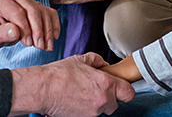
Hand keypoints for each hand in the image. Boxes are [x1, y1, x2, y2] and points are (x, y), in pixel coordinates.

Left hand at [0, 0, 60, 54]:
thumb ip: (1, 34)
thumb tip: (15, 31)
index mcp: (1, 0)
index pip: (18, 12)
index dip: (25, 29)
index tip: (28, 43)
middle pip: (33, 11)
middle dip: (38, 30)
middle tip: (40, 46)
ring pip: (43, 12)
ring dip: (47, 31)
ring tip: (46, 46)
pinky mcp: (36, 5)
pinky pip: (50, 13)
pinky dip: (54, 25)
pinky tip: (54, 38)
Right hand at [11, 53, 135, 116]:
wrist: (42, 89)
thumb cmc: (58, 74)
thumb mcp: (80, 60)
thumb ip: (96, 61)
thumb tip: (103, 64)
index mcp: (105, 84)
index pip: (129, 93)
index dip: (125, 90)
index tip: (119, 87)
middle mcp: (102, 100)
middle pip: (116, 104)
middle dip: (108, 97)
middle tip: (96, 89)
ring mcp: (93, 113)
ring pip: (102, 110)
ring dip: (97, 104)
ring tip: (82, 94)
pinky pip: (91, 115)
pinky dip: (86, 109)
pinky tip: (76, 100)